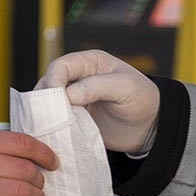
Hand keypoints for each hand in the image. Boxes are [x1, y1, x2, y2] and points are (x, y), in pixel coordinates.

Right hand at [39, 51, 159, 152]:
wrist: (149, 128)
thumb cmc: (143, 100)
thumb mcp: (126, 88)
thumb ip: (98, 86)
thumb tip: (69, 94)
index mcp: (90, 62)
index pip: (61, 65)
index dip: (54, 80)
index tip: (56, 99)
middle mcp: (78, 78)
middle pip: (49, 82)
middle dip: (46, 98)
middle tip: (51, 116)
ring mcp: (74, 99)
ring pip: (48, 102)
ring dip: (46, 113)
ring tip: (50, 126)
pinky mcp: (73, 117)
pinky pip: (56, 119)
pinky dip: (52, 125)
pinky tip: (53, 133)